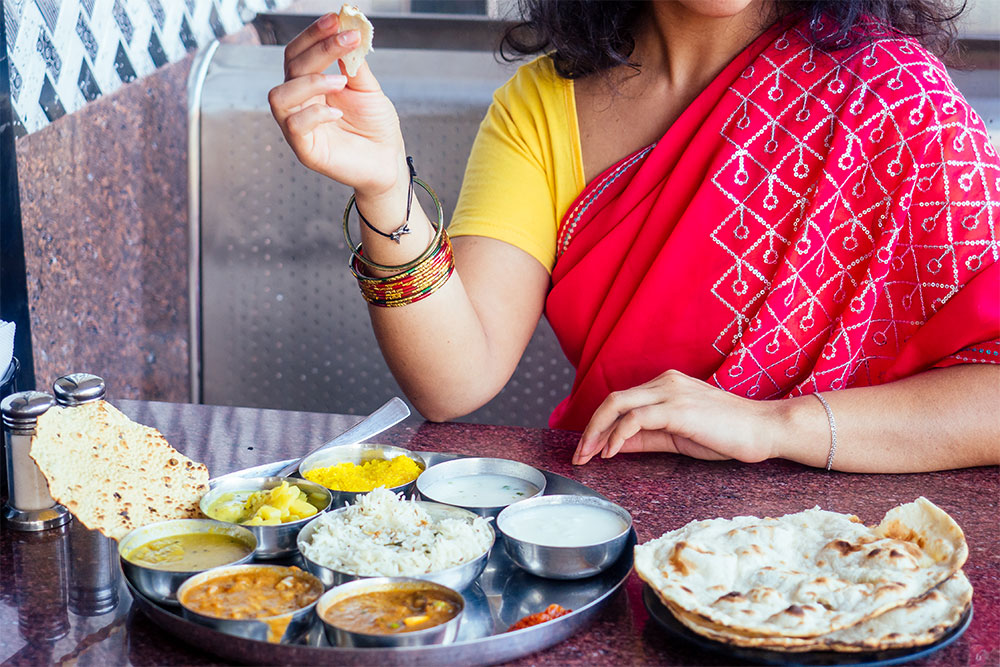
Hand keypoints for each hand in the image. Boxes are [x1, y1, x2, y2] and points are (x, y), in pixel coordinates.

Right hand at [267, 12, 406, 198]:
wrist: (388, 161)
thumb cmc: (376, 127)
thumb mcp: (367, 88)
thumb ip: (353, 63)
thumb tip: (347, 29)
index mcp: (311, 86)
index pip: (298, 53)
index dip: (313, 34)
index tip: (336, 19)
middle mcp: (300, 103)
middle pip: (290, 67)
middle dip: (318, 49)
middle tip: (346, 38)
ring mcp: (298, 127)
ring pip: (279, 96)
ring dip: (310, 82)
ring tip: (341, 82)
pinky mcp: (305, 150)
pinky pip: (294, 126)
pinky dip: (315, 114)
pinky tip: (338, 113)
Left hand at [572, 370, 780, 464]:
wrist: (765, 430)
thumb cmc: (727, 434)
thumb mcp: (678, 437)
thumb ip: (646, 438)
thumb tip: (612, 446)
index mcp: (666, 385)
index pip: (621, 401)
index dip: (598, 425)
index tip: (586, 450)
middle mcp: (665, 382)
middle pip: (613, 399)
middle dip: (590, 428)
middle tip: (578, 455)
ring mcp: (672, 392)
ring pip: (619, 405)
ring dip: (597, 432)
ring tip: (588, 456)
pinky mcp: (678, 408)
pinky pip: (636, 418)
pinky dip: (618, 435)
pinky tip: (611, 452)